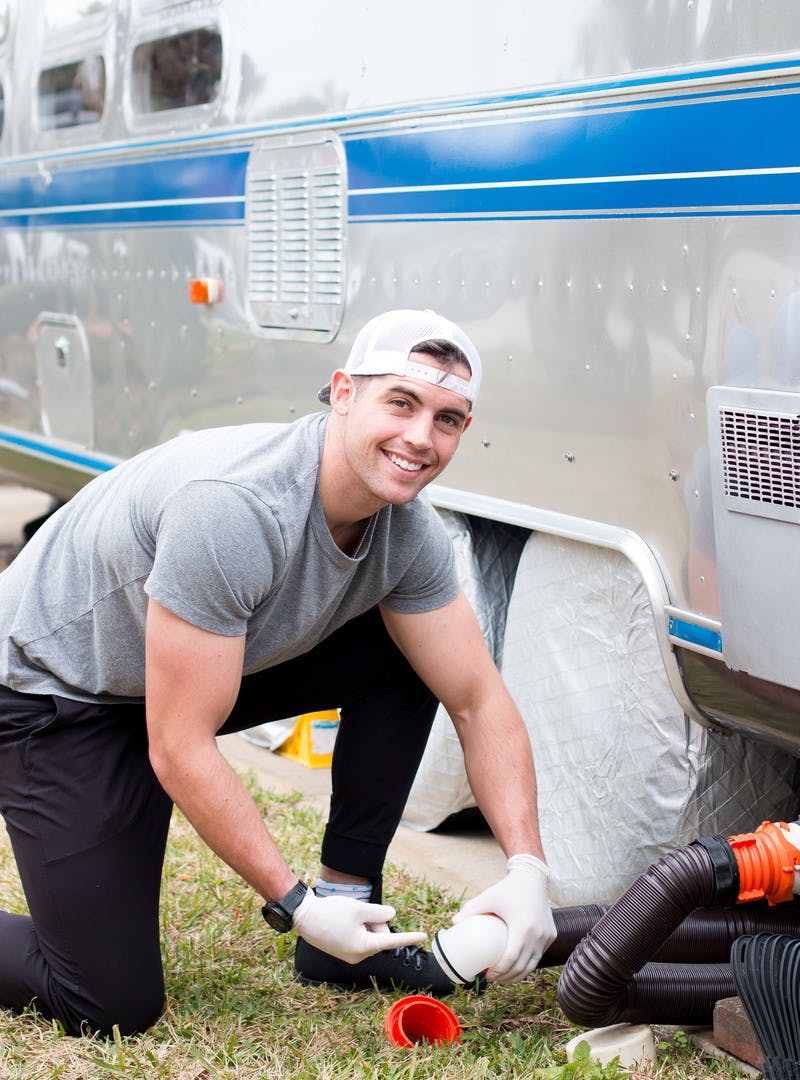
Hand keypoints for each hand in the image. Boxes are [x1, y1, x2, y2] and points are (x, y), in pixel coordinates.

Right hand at [292, 891, 425, 964]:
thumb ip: (379, 913)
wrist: (304, 916)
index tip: (423, 936)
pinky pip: (359, 936)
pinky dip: (357, 926)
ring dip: (364, 922)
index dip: (408, 937)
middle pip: (378, 934)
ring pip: (368, 934)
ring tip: (347, 916)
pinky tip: (343, 919)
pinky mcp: (343, 949)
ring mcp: (349, 954)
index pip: (391, 940)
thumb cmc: (331, 912)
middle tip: (360, 910)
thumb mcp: (359, 909)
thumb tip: (392, 916)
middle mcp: (358, 955)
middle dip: (374, 920)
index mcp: (363, 947)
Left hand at [454, 854, 555, 982]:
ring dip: (519, 974)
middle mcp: (538, 934)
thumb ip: (471, 909)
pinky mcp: (551, 934)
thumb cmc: (509, 888)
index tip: (489, 975)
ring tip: (504, 977)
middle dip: (507, 977)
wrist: (533, 877)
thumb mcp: (489, 896)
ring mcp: (547, 936)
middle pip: (522, 966)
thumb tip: (454, 923)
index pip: (511, 959)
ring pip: (533, 964)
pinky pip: (539, 954)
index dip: (500, 971)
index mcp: (523, 927)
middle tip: (493, 978)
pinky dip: (528, 964)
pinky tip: (517, 966)